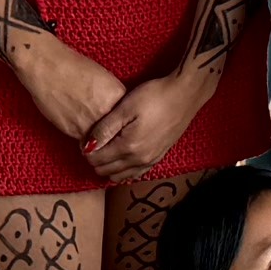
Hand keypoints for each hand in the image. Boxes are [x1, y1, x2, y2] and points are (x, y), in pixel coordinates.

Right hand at [2, 27, 126, 147]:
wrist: (46, 66)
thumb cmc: (72, 66)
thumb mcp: (103, 78)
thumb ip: (112, 96)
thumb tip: (115, 111)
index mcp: (117, 95)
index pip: (126, 116)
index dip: (120, 120)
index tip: (117, 123)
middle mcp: (107, 111)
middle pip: (115, 130)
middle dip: (110, 131)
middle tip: (102, 128)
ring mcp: (91, 123)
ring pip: (100, 139)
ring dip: (97, 137)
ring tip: (88, 126)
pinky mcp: (74, 131)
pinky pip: (84, 140)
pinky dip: (83, 137)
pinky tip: (76, 123)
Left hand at [81, 66, 211, 182]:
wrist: (185, 94)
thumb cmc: (154, 96)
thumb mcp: (125, 108)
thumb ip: (104, 129)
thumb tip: (87, 146)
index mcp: (128, 147)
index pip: (97, 160)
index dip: (86, 151)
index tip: (85, 137)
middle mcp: (139, 160)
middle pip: (106, 171)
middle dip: (96, 160)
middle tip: (94, 142)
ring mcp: (150, 161)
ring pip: (120, 175)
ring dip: (109, 166)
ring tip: (106, 147)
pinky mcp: (158, 157)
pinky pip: (135, 173)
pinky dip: (124, 169)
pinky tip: (122, 155)